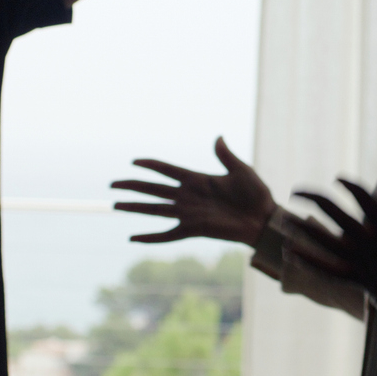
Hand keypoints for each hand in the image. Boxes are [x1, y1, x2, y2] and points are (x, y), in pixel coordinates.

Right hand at [113, 138, 275, 245]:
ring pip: (154, 209)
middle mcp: (188, 196)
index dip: (150, 164)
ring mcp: (188, 213)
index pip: (167, 169)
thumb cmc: (255, 193)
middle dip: (133, 186)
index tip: (133, 161)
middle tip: (112, 184)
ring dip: (134, 207)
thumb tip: (217, 137)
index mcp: (197, 179)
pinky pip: (167, 235)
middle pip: (153, 189)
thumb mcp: (241, 170)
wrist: (264, 218)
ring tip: (115, 205)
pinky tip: (132, 239)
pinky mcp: (193, 230)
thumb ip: (225, 155)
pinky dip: (150, 238)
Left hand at [283, 180, 376, 312]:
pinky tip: (291, 252)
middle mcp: (374, 252)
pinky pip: (330, 272)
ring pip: (329, 246)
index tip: (340, 178)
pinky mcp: (360, 283)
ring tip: (284, 215)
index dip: (353, 190)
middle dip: (318, 202)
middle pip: (340, 221)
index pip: (369, 207)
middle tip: (297, 188)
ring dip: (305, 230)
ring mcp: (364, 268)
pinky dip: (310, 261)